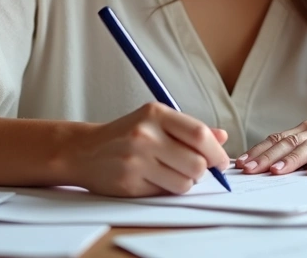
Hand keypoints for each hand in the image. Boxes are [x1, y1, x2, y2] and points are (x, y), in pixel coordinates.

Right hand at [68, 102, 230, 196]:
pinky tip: (153, 178)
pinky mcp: (129, 182)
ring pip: (185, 182)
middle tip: (194, 169)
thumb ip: (189, 129)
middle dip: (202, 171)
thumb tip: (222, 137)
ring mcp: (136, 160)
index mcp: (155, 113)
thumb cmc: (126, 135)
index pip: (199, 135)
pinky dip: (166, 189)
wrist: (84, 151)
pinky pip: (165, 193)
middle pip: (197, 163)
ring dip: (185, 182)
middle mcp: (145, 135)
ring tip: (172, 172)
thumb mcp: (156, 121)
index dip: (217, 152)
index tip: (221, 161)